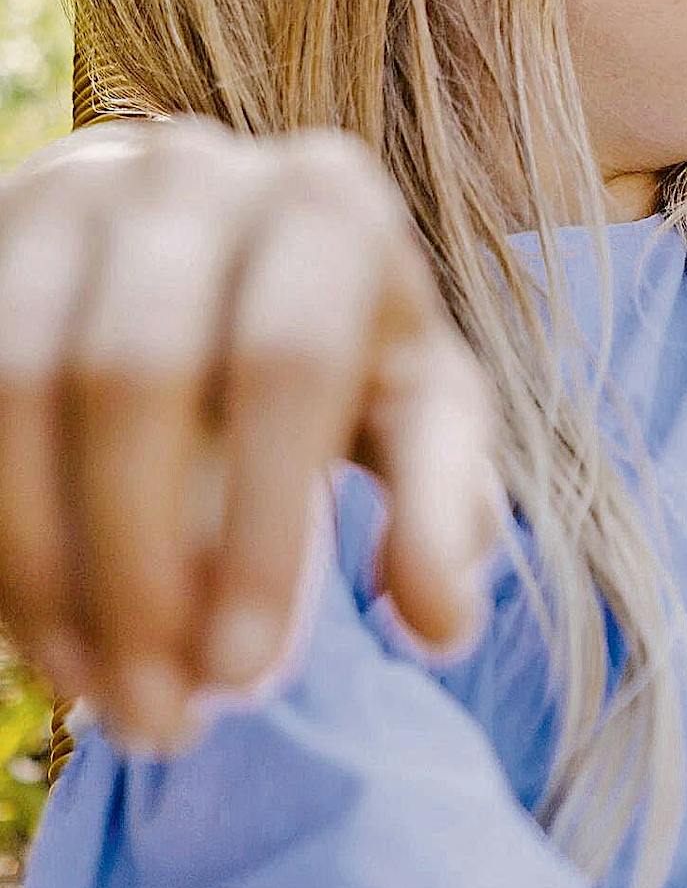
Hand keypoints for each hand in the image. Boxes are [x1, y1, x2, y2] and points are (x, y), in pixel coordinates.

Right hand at [0, 118, 502, 748]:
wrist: (220, 260)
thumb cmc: (347, 349)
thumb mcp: (417, 409)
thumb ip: (443, 505)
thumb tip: (443, 625)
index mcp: (326, 198)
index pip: (284, 365)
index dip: (258, 526)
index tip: (245, 676)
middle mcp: (191, 168)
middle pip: (133, 377)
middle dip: (137, 572)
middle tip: (165, 718)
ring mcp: (67, 190)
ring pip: (19, 389)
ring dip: (49, 572)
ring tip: (104, 699)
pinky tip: (42, 637)